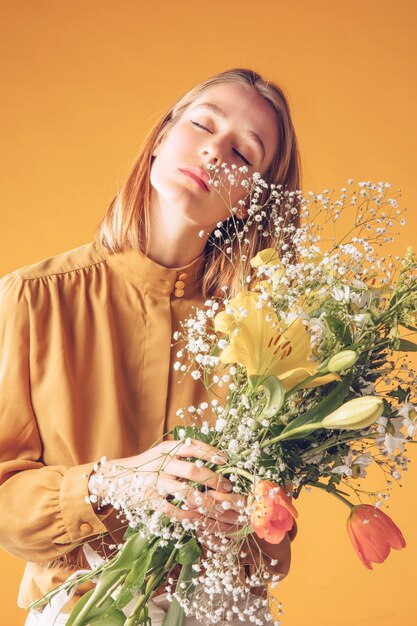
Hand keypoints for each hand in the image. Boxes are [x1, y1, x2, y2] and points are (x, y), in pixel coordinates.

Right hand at [88, 439, 240, 529]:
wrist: (115, 478)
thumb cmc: (146, 465)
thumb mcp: (161, 453)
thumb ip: (181, 454)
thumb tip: (212, 458)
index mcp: (167, 449)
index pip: (193, 446)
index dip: (211, 453)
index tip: (226, 460)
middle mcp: (162, 463)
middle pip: (193, 470)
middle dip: (214, 479)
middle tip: (228, 487)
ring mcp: (156, 482)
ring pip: (185, 492)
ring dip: (205, 500)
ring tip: (219, 506)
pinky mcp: (150, 500)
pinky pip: (172, 510)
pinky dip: (188, 515)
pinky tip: (199, 518)